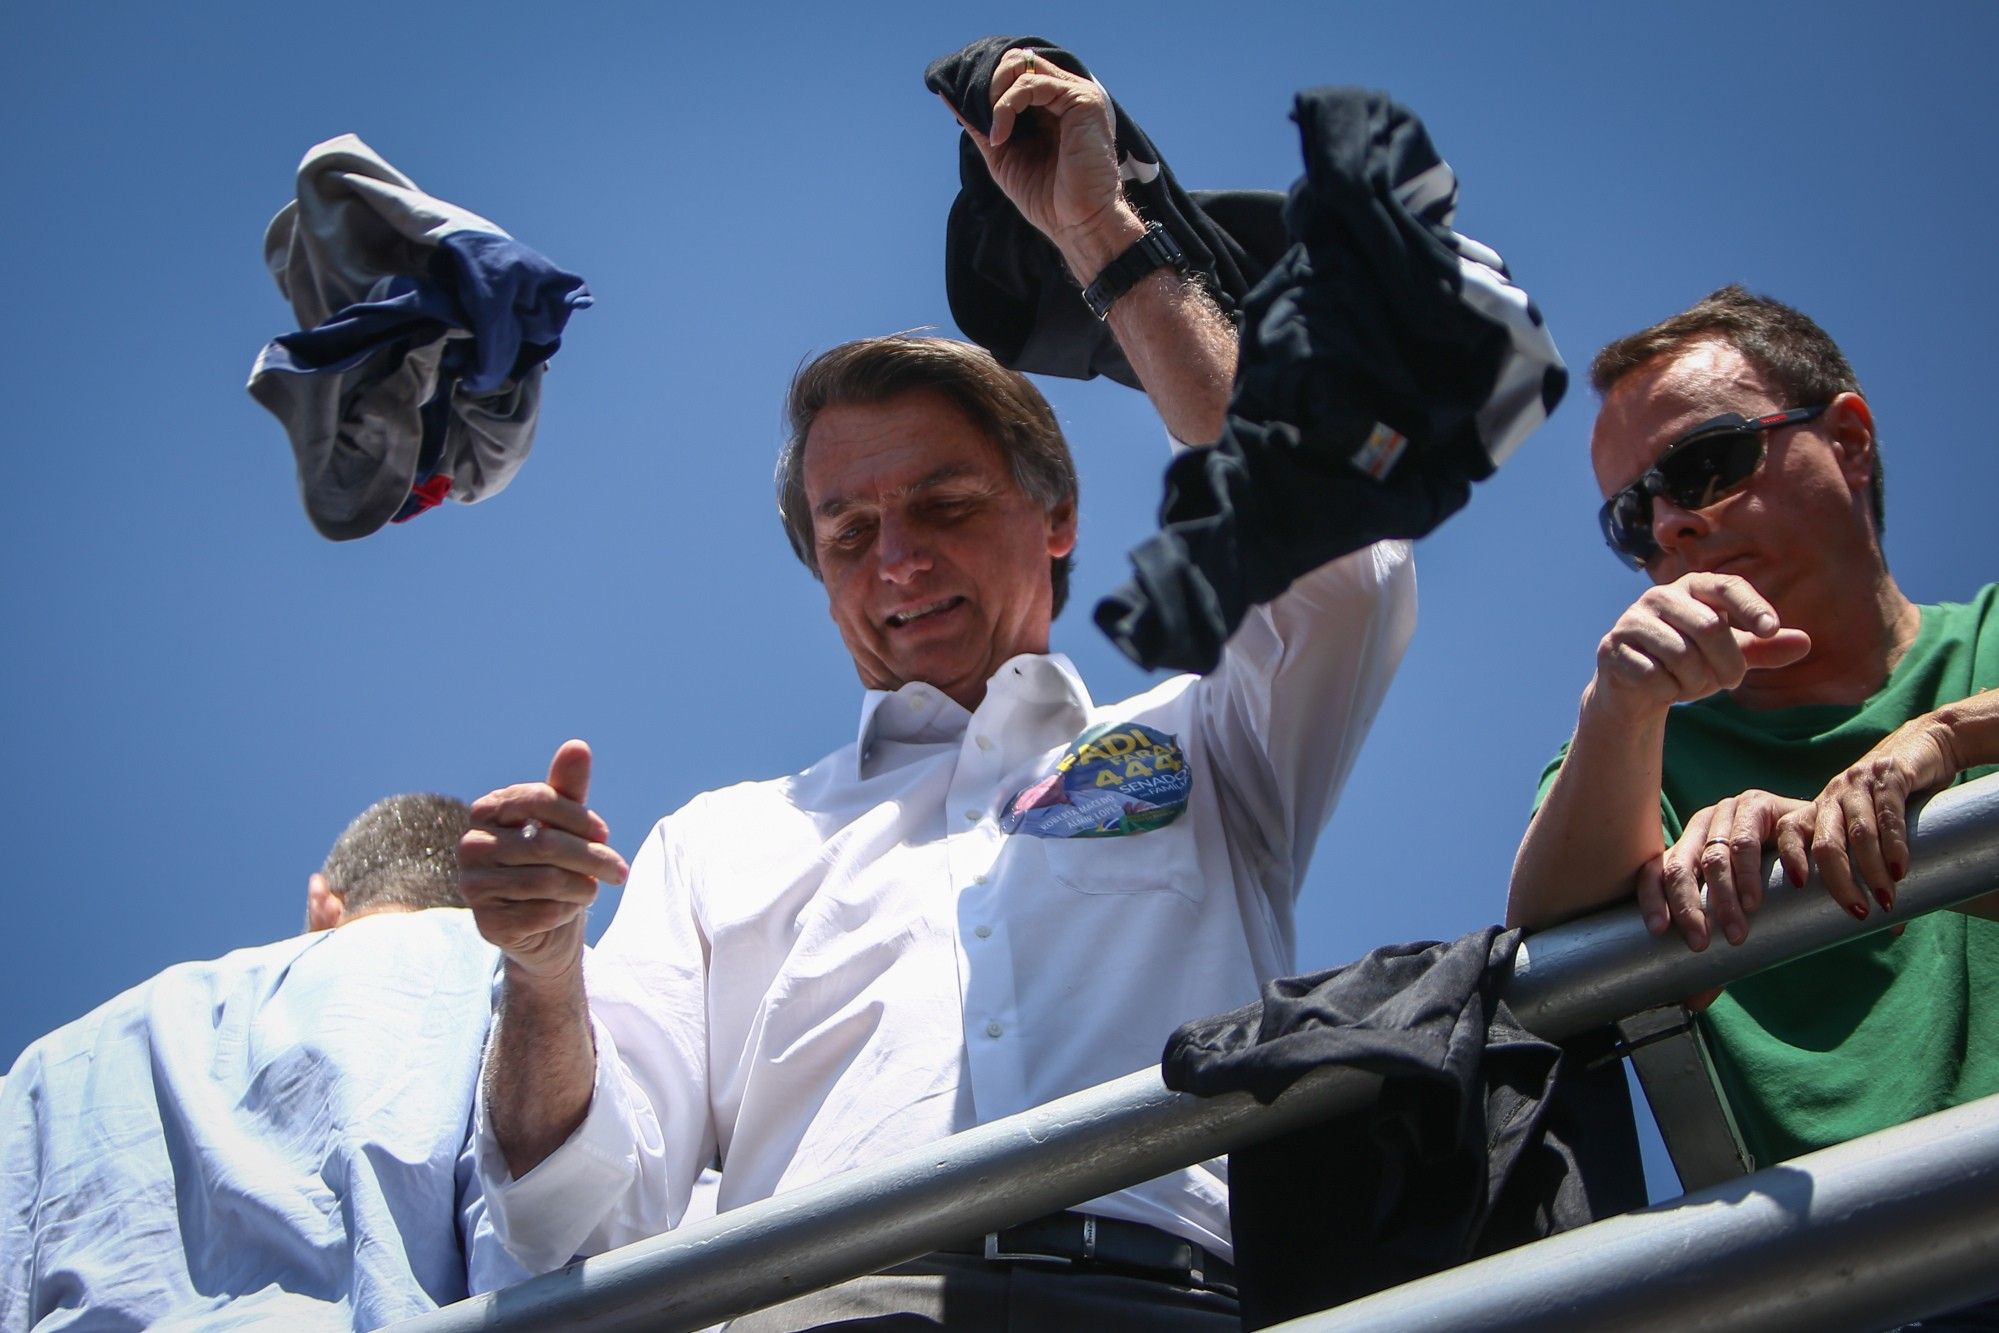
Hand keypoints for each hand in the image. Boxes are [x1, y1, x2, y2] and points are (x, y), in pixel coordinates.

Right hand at [460, 739, 629, 982]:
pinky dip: (567, 910)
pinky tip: (568, 909)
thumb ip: (568, 787)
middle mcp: (471, 846)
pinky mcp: (486, 924)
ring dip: (582, 886)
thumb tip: (577, 745)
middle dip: (593, 857)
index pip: (539, 800)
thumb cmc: (554, 863)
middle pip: (546, 843)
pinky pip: (543, 912)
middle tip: (620, 871)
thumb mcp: (565, 823)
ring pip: (547, 880)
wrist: (543, 925)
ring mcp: (473, 886)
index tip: (604, 834)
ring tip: (591, 889)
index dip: (579, 817)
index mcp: (486, 810)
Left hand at [942, 48, 1138, 275]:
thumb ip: (980, 124)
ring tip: (993, 132)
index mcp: (1050, 105)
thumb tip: (947, 96)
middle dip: (989, 83)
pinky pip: (1031, 84)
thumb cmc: (1046, 197)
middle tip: (981, 117)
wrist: (1078, 224)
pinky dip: (1006, 106)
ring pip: (1022, 65)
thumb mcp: (1001, 154)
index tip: (969, 112)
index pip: (1012, 71)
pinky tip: (1000, 135)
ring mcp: (1076, 94)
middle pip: (1016, 59)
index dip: (986, 86)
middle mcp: (1064, 93)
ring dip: (994, 94)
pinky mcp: (1082, 100)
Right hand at [1591, 574, 1810, 717]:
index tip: (1770, 629)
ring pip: (1682, 656)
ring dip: (1697, 683)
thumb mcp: (1730, 655)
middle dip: (1728, 665)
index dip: (1751, 606)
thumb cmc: (1688, 663)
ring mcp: (1632, 621)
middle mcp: (1659, 597)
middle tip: (1731, 682)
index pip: (1726, 586)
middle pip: (1710, 627)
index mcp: (1692, 588)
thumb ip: (1763, 649)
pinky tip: (1661, 689)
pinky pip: (1654, 677)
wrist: (1634, 688)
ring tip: (1690, 685)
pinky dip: (1667, 691)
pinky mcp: (1612, 649)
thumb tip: (1805, 643)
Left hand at [1651, 789, 1812, 950]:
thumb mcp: (1737, 899)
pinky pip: (1758, 835)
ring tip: (1739, 929)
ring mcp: (1734, 810)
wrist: (1813, 831)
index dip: (1653, 898)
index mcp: (1689, 843)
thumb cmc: (1770, 874)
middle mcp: (1706, 822)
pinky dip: (1761, 868)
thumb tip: (1694, 1001)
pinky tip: (1769, 893)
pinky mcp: (1767, 805)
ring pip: (1722, 853)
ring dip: (1728, 895)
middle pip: (1686, 865)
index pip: (1658, 869)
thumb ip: (1717, 935)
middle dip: (1689, 906)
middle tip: (1701, 942)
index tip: (1658, 931)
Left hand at [1782, 716, 1962, 919]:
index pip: (1788, 833)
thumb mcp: (1867, 824)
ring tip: (1885, 901)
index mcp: (1817, 809)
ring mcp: (1859, 784)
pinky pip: (1888, 815)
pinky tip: (1900, 870)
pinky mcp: (1890, 776)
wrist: (1923, 745)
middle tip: (1856, 913)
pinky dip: (1894, 845)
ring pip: (1857, 833)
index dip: (1789, 860)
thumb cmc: (1892, 799)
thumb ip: (1866, 862)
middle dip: (1838, 882)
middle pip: (1824, 843)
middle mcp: (1832, 795)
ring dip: (1871, 871)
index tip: (1799, 890)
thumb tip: (1885, 928)